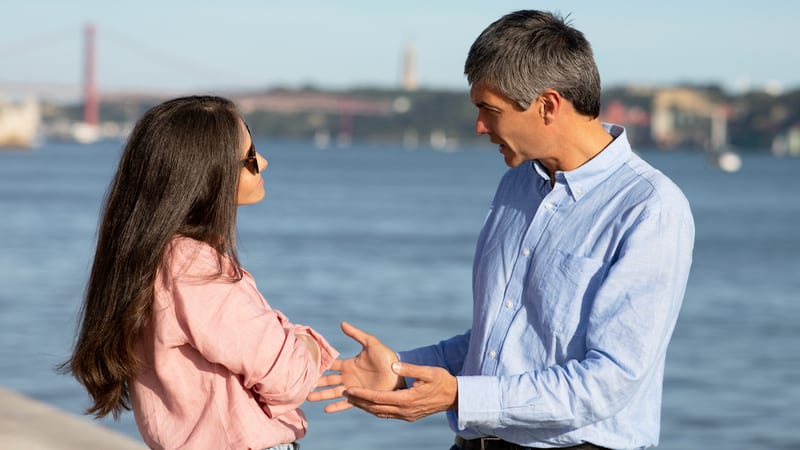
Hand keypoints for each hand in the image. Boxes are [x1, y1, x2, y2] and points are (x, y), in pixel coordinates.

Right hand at [307, 322, 402, 411]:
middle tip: (302, 385)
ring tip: (309, 399)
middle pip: (327, 380)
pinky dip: (336, 406)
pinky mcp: (361, 397)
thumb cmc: (387, 357)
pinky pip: (346, 403)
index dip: (319, 366)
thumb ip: (356, 334)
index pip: (330, 365)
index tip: (306, 367)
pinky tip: (326, 409)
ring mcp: (354, 388)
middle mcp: (348, 377)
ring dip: (321, 395)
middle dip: (315, 383)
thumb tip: (342, 323)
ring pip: (333, 392)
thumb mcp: (371, 343)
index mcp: (349, 364)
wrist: (399, 374)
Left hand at [343, 361, 457, 421]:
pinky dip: (375, 409)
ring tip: (352, 400)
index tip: (349, 390)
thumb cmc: (442, 381)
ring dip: (365, 407)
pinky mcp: (408, 416)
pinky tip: (369, 403)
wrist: (455, 397)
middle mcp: (405, 410)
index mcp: (407, 399)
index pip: (379, 398)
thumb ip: (410, 368)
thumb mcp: (429, 371)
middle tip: (344, 394)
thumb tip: (394, 364)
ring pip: (380, 413)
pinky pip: (387, 414)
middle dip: (359, 402)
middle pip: (376, 408)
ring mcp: (406, 415)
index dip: (363, 395)